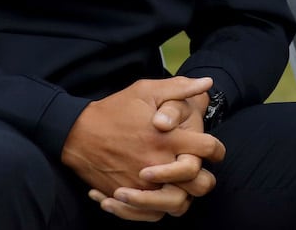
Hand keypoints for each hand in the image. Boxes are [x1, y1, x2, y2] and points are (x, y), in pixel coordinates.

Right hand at [62, 77, 225, 219]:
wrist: (77, 133)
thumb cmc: (115, 109)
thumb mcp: (146, 90)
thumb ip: (179, 88)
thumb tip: (207, 82)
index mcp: (167, 138)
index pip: (209, 149)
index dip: (218, 150)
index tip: (214, 150)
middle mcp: (158, 164)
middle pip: (200, 184)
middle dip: (203, 178)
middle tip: (196, 171)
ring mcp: (142, 184)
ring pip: (178, 204)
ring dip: (182, 196)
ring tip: (178, 184)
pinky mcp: (127, 197)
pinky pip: (152, 214)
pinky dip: (158, 208)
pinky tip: (156, 194)